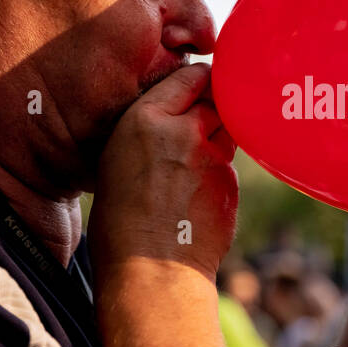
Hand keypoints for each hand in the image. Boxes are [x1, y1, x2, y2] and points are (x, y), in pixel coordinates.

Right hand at [88, 63, 237, 284]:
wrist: (149, 269)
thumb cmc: (120, 220)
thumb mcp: (117, 159)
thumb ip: (151, 131)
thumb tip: (176, 120)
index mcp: (143, 120)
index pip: (189, 77)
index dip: (199, 81)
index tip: (202, 85)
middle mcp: (182, 131)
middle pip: (216, 100)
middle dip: (214, 108)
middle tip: (203, 124)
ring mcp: (212, 156)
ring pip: (228, 130)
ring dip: (220, 138)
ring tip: (196, 165)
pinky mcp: (230, 181)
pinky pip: (231, 166)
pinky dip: (221, 173)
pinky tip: (201, 198)